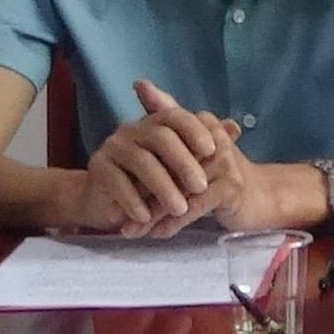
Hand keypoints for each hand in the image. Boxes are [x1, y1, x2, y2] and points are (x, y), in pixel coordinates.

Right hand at [75, 80, 247, 236]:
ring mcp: (113, 147)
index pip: (175, 116)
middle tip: (201, 186)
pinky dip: (134, 201)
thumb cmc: (149, 183)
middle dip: (184, 163)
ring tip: (180, 210)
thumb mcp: (178, 167)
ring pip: (141, 161)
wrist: (107, 201)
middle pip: (160, 137)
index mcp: (153, 124)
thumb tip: (235, 127)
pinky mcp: (98, 168)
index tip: (213, 151)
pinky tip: (148, 217)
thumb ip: (204, 147)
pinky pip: (117, 182)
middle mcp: (131, 129)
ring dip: (163, 187)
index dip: (195, 131)